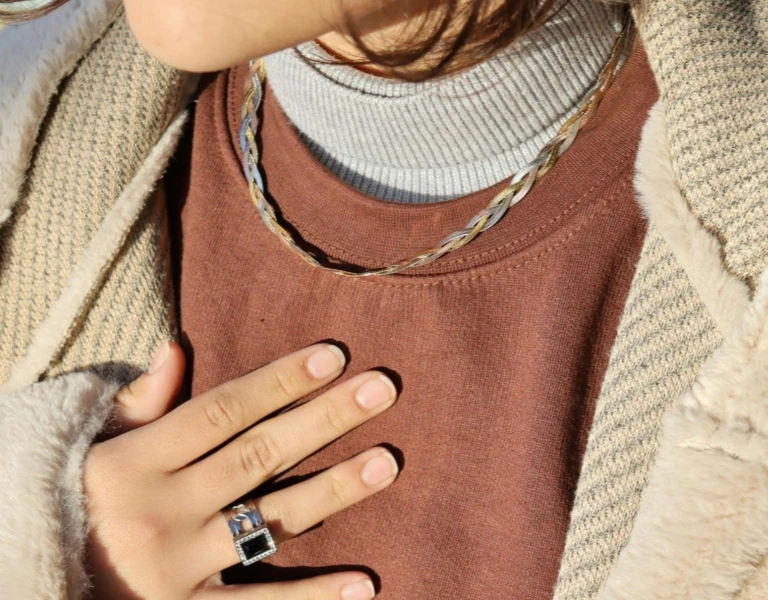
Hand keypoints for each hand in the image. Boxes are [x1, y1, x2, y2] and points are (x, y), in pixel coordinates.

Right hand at [84, 341, 398, 599]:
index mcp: (137, 460)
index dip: (281, 381)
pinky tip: (363, 585)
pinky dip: (313, 598)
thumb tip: (177, 344)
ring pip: (269, 520)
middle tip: (383, 389)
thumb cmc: (74, 504)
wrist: (32, 580)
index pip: (224, 410)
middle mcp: (162, 508)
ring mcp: (177, 564)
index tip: (335, 356)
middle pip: (259, 455)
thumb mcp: (96, 449)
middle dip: (325, 419)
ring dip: (334, 491)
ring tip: (386, 462)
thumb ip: (141, 401)